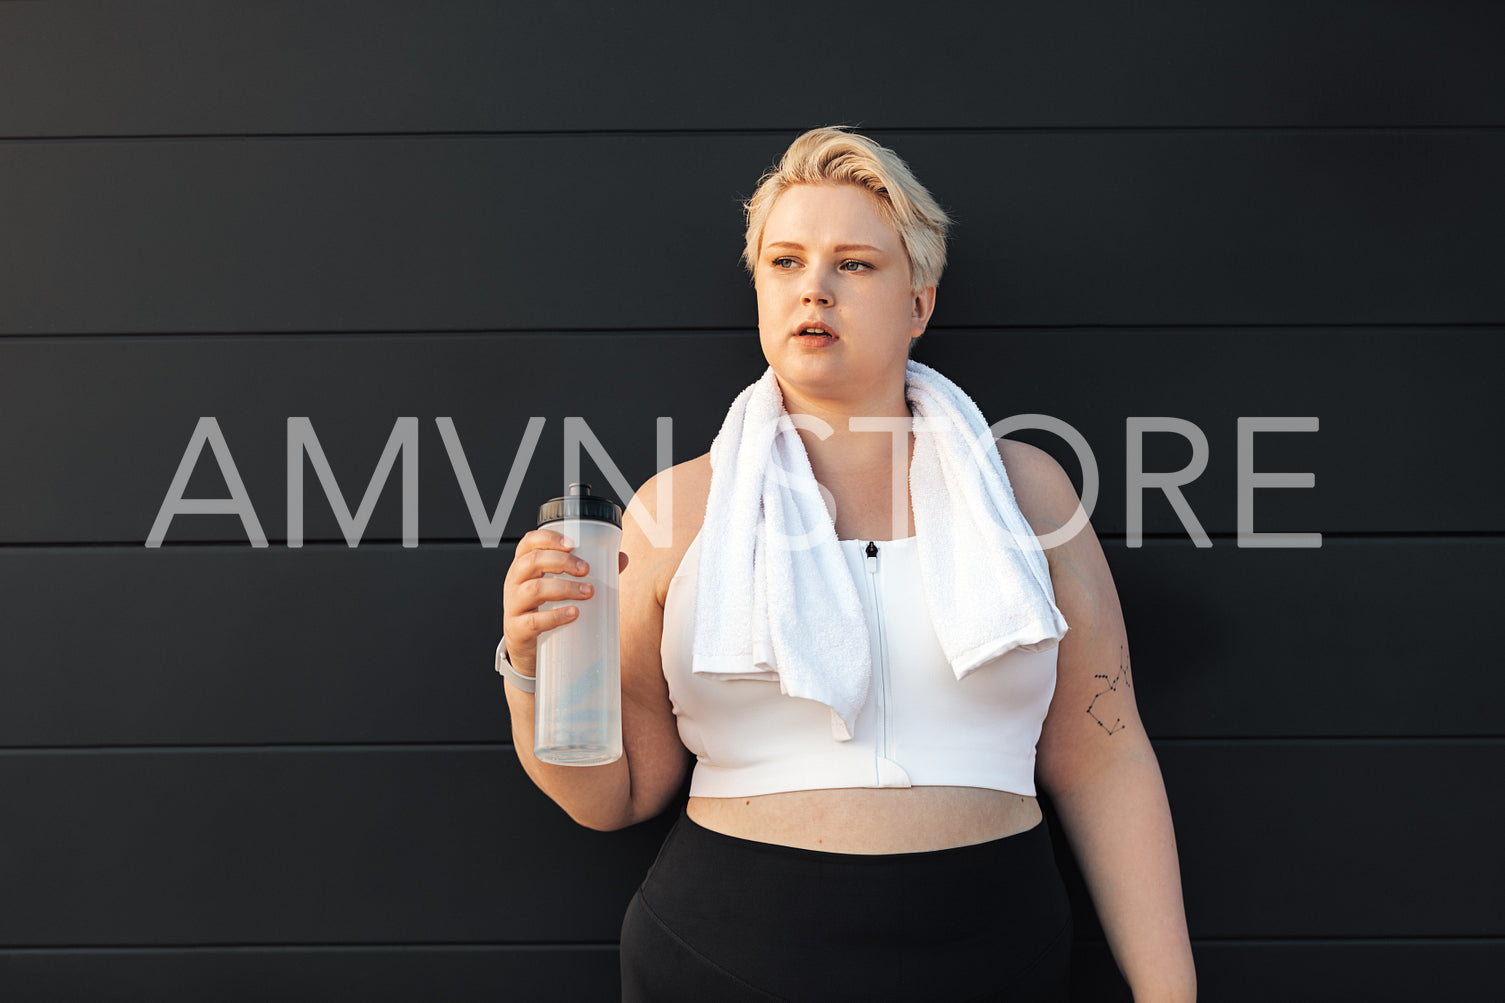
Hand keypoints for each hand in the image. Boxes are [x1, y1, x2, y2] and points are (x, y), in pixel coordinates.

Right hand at [501, 529, 627, 677]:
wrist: (528, 651)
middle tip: (585, 569)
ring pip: (534, 589)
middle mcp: (514, 582)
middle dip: (562, 561)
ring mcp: (514, 606)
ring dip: (564, 588)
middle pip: (532, 561)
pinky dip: (556, 616)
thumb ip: (588, 573)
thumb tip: (621, 558)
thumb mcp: (559, 588)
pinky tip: (574, 614)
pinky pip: (534, 621)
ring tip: (588, 592)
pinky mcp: (517, 629)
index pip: (529, 542)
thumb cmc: (544, 611)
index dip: (548, 538)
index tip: (572, 543)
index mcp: (524, 567)